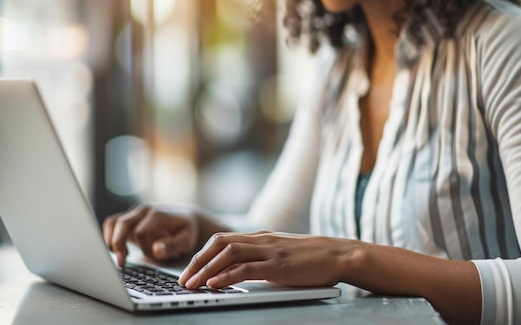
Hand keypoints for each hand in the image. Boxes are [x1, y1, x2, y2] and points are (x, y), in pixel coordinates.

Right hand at [102, 204, 199, 265]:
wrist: (186, 217)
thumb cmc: (186, 230)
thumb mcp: (186, 240)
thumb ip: (172, 245)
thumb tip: (156, 250)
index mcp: (157, 215)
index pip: (141, 232)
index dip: (144, 248)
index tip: (153, 256)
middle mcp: (143, 211)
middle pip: (122, 223)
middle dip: (118, 243)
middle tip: (121, 263)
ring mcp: (135, 213)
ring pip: (113, 222)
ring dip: (111, 240)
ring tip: (119, 257)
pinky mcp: (129, 218)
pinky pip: (112, 223)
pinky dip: (110, 237)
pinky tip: (118, 250)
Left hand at [178, 231, 353, 288]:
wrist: (338, 254)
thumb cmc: (311, 257)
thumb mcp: (280, 254)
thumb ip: (260, 258)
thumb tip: (239, 271)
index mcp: (259, 237)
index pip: (221, 240)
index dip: (201, 255)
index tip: (189, 270)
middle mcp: (260, 240)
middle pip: (218, 243)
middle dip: (196, 261)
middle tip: (182, 279)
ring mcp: (268, 251)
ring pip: (227, 253)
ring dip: (206, 269)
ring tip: (192, 284)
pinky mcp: (278, 265)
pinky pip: (246, 268)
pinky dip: (226, 275)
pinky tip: (215, 284)